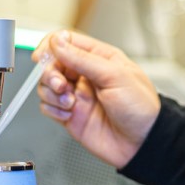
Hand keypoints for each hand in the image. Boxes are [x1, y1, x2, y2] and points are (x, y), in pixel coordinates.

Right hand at [33, 30, 160, 168]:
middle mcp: (86, 75)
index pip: (67, 41)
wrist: (142, 143)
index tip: (42, 56)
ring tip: (69, 102)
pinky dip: (52, 110)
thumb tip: (57, 42)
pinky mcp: (70, 115)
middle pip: (52, 63)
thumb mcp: (114, 76)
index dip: (51, 46)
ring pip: (46, 85)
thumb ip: (83, 59)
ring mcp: (77, 95)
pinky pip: (48, 106)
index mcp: (99, 58)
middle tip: (60, 85)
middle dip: (50, 73)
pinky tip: (68, 114)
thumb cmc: (140, 108)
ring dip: (51, 93)